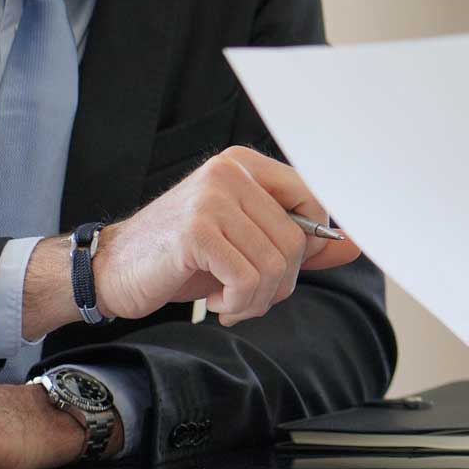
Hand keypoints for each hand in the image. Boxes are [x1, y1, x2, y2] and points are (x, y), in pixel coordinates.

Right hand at [32, 146, 360, 335]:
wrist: (110, 272)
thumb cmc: (181, 259)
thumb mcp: (246, 245)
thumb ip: (301, 242)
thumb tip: (359, 244)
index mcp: (245, 166)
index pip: (313, 198)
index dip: (313, 242)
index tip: (287, 266)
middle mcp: (230, 172)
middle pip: (297, 239)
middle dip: (282, 282)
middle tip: (250, 295)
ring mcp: (212, 198)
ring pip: (277, 263)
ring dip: (260, 297)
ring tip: (231, 299)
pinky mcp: (197, 230)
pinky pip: (250, 278)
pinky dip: (240, 302)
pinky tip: (216, 300)